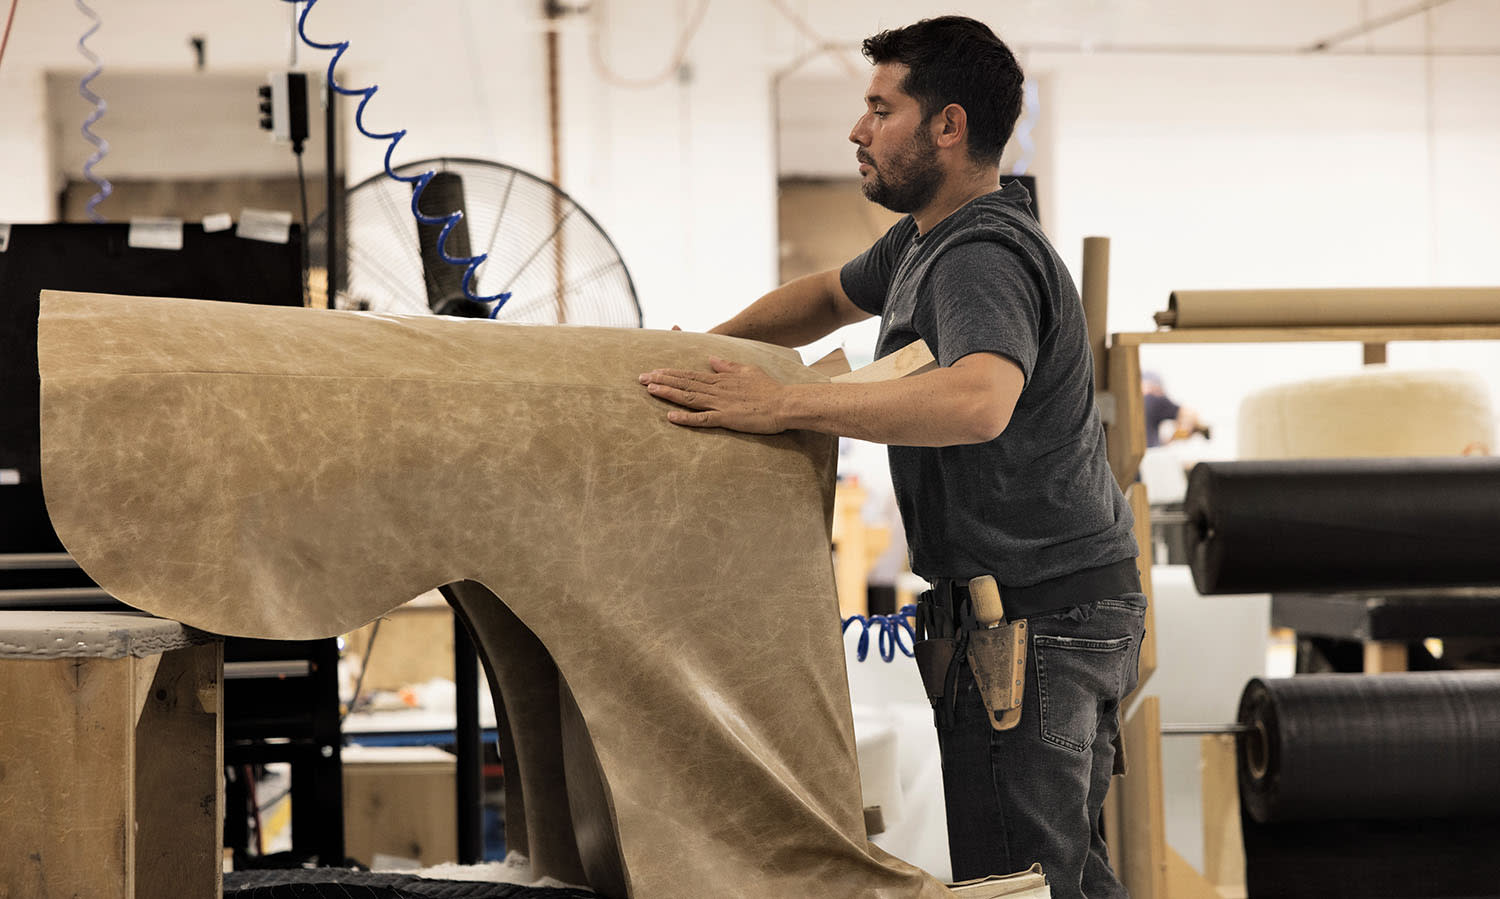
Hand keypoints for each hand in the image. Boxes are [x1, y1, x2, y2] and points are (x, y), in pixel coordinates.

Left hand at [638, 357, 787, 433]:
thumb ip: (728, 366)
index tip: (653, 371)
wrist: (785, 403)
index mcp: (721, 379)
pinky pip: (702, 419)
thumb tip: (711, 359)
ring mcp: (721, 404)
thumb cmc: (769, 389)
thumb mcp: (748, 370)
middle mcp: (717, 389)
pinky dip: (685, 418)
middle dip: (661, 380)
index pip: (690, 374)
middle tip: (641, 378)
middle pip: (684, 383)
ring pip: (689, 397)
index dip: (670, 373)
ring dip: (668, 393)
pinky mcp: (727, 418)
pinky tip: (670, 416)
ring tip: (650, 389)